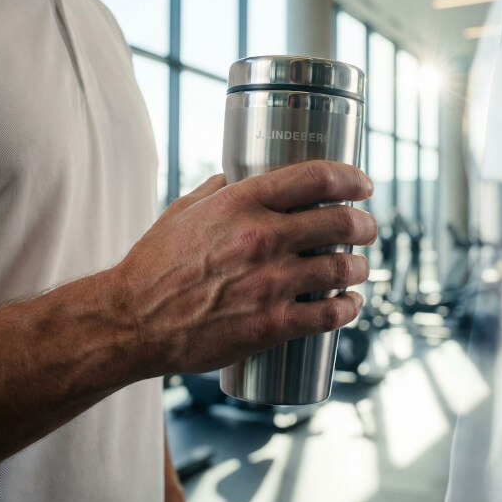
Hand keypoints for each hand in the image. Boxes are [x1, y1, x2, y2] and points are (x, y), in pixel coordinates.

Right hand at [101, 160, 375, 376]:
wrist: (133, 321)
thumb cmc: (154, 264)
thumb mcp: (184, 211)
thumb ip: (218, 190)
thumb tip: (241, 177)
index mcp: (241, 203)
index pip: (316, 177)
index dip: (351, 178)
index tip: (364, 185)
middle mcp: (261, 237)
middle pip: (340, 220)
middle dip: (365, 223)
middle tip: (368, 228)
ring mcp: (269, 283)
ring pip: (341, 267)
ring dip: (360, 267)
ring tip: (359, 269)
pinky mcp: (271, 325)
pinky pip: (329, 315)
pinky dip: (348, 308)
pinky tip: (350, 304)